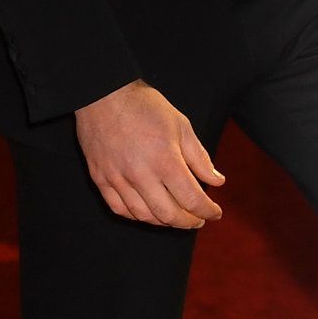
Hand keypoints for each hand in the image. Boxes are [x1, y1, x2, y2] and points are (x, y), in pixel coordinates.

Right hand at [75, 81, 224, 229]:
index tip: (215, 213)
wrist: (104, 95)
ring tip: (176, 217)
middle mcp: (141, 175)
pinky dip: (137, 216)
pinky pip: (119, 208)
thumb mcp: (182, 127)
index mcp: (165, 161)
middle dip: (188, 222)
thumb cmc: (146, 107)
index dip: (207, 211)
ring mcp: (117, 179)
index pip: (191, 200)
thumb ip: (200, 158)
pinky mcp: (100, 179)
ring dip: (164, 222)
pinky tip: (148, 212)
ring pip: (144, 216)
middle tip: (198, 219)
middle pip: (168, 215)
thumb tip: (217, 182)